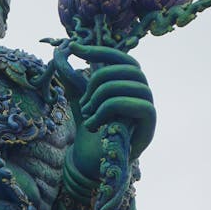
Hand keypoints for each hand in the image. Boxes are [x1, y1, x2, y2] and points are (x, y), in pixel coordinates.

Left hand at [58, 44, 155, 181]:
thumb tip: (60, 53)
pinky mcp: (150, 122)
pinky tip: (94, 125)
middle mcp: (142, 90)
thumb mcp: (79, 98)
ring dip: (99, 99)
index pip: (120, 58)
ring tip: (89, 116)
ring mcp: (148, 105)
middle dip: (97, 81)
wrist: (92, 161)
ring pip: (127, 85)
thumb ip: (72, 77)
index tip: (74, 48)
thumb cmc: (90, 128)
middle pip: (124, 68)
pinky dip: (107, 111)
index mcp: (127, 82)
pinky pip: (136, 105)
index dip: (100, 51)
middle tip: (84, 103)